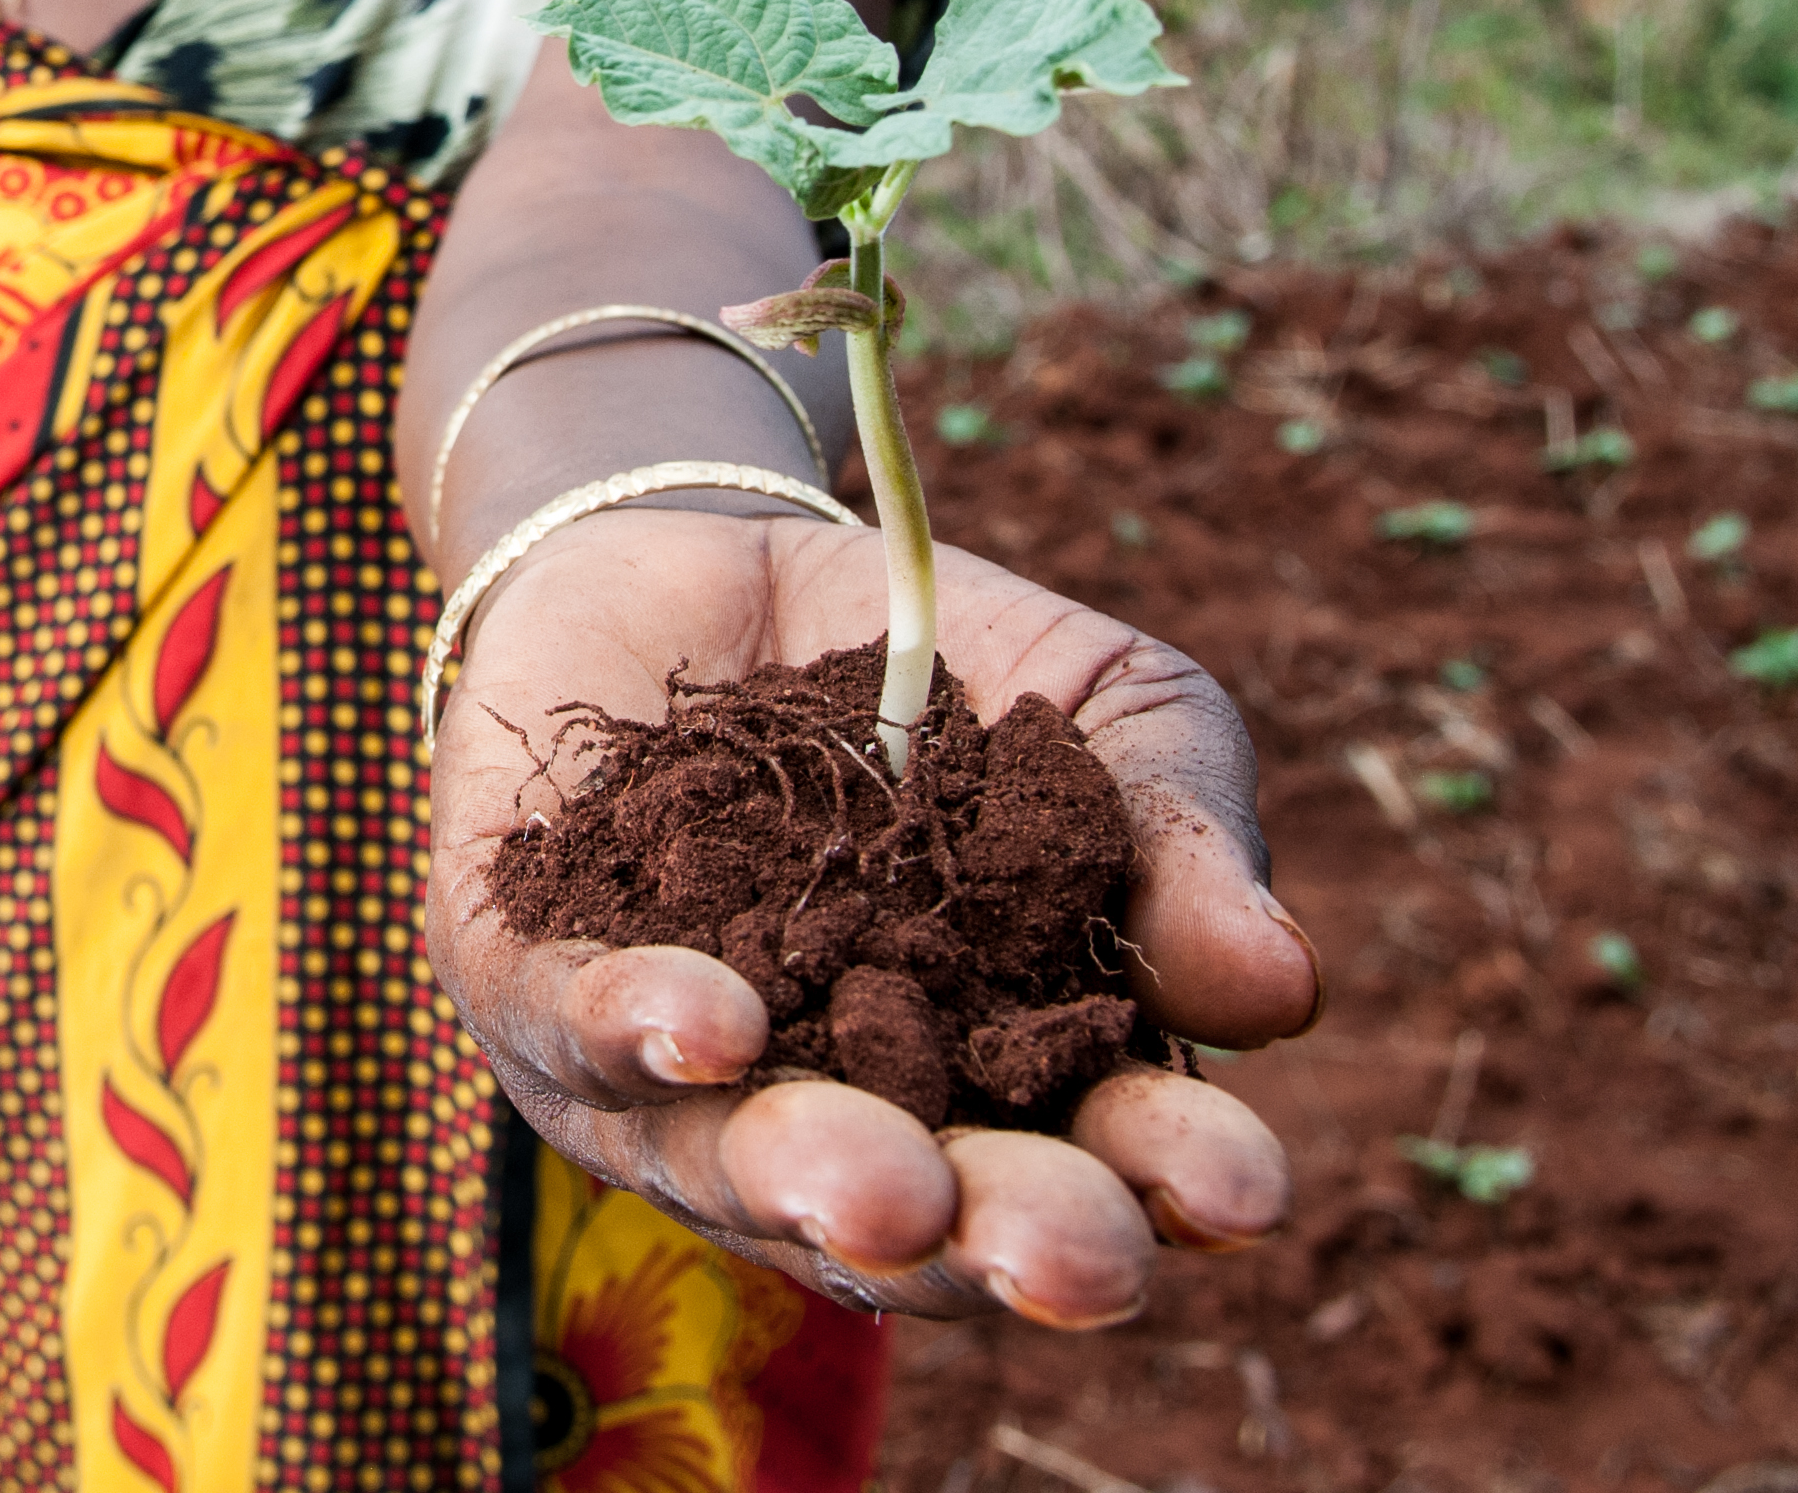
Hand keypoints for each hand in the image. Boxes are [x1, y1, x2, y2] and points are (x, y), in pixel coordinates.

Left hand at [427, 508, 1321, 1327]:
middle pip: (911, 1218)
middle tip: (1062, 1256)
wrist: (716, 540)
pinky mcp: (518, 971)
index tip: (1238, 1191)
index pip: (1088, 1171)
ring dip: (806, 1176)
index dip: (1160, 1188)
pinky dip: (633, 1025)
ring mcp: (660, 1069)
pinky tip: (707, 1024)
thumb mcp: (1108, 713)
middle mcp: (825, 1114)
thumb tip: (1280, 993)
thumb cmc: (939, 666)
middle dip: (989, 1242)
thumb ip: (1180, 842)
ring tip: (880, 1190)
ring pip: (723, 1159)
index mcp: (993, 1089)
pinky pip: (563, 1021)